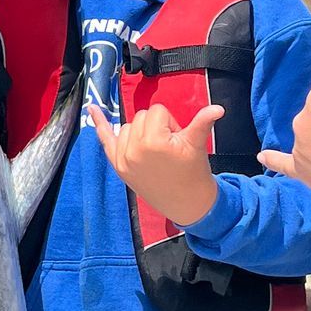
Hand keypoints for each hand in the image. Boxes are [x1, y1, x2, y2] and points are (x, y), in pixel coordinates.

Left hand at [90, 101, 223, 227]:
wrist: (186, 202)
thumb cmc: (193, 172)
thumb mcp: (196, 145)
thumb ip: (203, 122)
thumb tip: (218, 108)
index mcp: (153, 141)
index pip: (157, 111)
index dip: (170, 123)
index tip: (176, 140)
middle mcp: (133, 149)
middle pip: (141, 117)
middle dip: (156, 127)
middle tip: (168, 148)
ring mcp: (122, 159)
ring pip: (128, 126)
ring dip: (140, 133)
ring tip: (155, 152)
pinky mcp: (118, 166)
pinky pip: (105, 140)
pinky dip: (98, 124)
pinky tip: (92, 109)